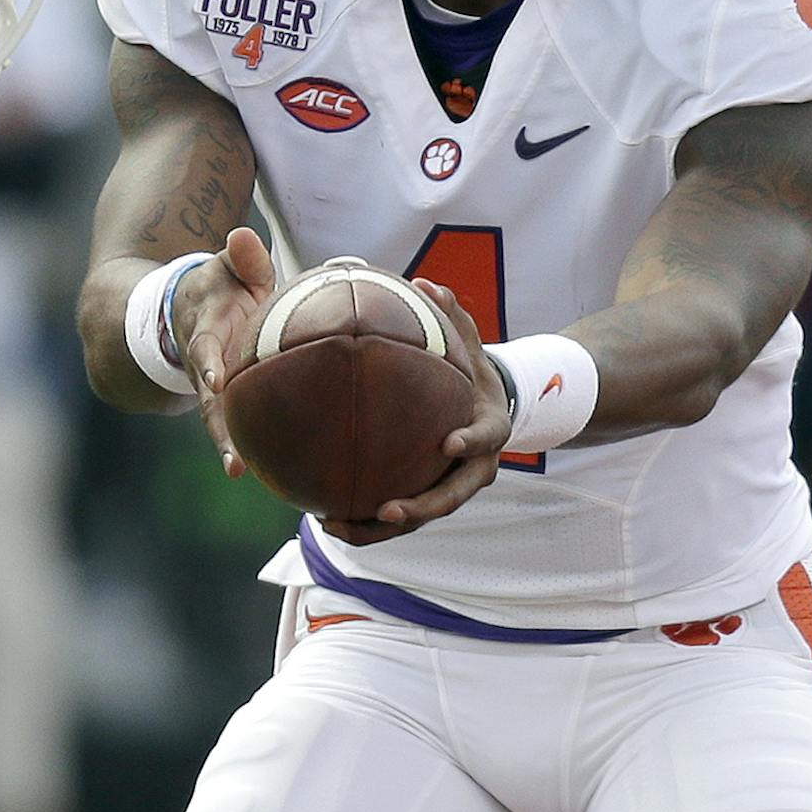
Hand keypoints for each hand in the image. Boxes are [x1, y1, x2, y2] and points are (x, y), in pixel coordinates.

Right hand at [174, 227, 275, 477]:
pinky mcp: (224, 400)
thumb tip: (243, 234)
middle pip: (208, 401)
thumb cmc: (219, 286)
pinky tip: (272, 470)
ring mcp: (211, 386)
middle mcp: (205, 365)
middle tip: (232, 459)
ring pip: (217, 419)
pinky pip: (235, 423)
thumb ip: (241, 255)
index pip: (204, 348)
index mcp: (206, 330)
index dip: (209, 364)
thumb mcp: (226, 265)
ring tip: (240, 472)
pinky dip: (245, 444)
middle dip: (217, 429)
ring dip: (226, 444)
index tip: (216, 382)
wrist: (180, 310)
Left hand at [323, 280, 509, 542]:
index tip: (449, 443)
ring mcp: (452, 487)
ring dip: (380, 529)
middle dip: (421, 508)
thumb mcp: (469, 340)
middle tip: (387, 510)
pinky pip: (396, 518)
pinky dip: (364, 523)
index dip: (471, 442)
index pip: (485, 438)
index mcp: (488, 428)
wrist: (486, 406)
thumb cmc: (470, 370)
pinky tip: (323, 521)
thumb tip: (425, 281)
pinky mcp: (427, 497)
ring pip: (419, 517)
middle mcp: (474, 466)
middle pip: (452, 497)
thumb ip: (450, 315)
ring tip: (336, 527)